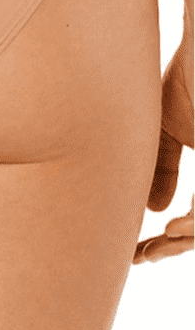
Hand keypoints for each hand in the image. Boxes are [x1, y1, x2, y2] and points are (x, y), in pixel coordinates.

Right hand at [133, 32, 193, 263]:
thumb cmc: (189, 73)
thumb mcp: (169, 128)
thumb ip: (162, 168)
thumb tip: (153, 212)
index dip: (172, 239)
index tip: (140, 248)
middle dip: (175, 247)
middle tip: (142, 256)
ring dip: (188, 240)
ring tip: (158, 243)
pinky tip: (176, 227)